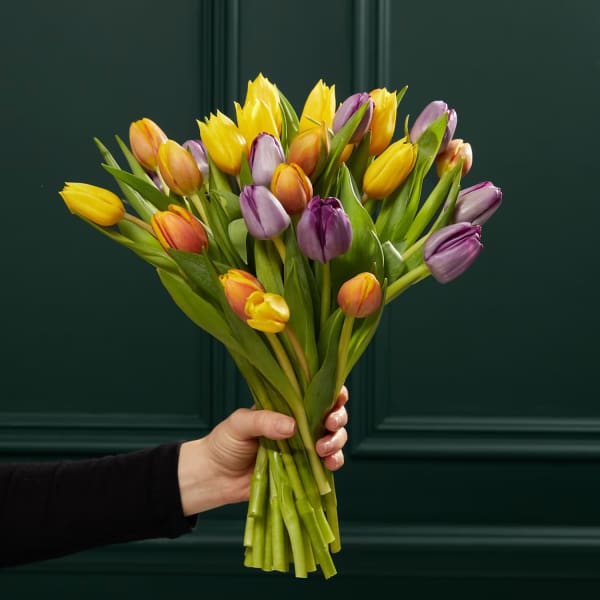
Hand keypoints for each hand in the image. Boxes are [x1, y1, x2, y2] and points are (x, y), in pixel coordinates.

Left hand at [177, 386, 348, 515]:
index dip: (333, 392)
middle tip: (329, 425)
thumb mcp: (240, 423)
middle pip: (332, 414)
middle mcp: (300, 423)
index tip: (336, 398)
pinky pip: (327, 465)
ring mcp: (304, 447)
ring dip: (337, 441)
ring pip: (334, 438)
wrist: (215, 477)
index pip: (316, 392)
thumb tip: (292, 426)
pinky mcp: (305, 470)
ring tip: (322, 449)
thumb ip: (264, 421)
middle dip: (338, 418)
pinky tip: (328, 464)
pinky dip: (334, 463)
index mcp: (287, 405)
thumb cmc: (225, 442)